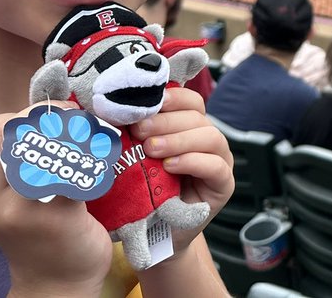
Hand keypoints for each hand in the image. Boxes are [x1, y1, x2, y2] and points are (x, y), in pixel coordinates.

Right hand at [0, 105, 112, 297]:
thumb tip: (52, 109)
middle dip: (48, 116)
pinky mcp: (52, 216)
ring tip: (91, 138)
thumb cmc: (43, 228)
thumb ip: (18, 158)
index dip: (19, 115)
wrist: (58, 280)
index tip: (50, 118)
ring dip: (73, 132)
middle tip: (77, 122)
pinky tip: (102, 162)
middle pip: (10, 131)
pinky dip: (92, 156)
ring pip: (40, 145)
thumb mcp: (14, 195)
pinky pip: (72, 167)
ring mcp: (17, 209)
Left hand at [130, 86, 233, 254]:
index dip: (173, 97)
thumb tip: (107, 112)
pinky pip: (216, 166)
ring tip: (151, 150)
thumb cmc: (142, 192)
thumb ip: (132, 136)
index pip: (191, 102)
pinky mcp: (224, 185)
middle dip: (166, 120)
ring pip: (210, 137)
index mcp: (191, 128)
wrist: (152, 234)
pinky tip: (171, 166)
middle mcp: (209, 140)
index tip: (147, 102)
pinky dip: (193, 162)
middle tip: (139, 130)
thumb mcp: (136, 159)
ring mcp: (220, 161)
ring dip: (179, 140)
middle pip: (197, 117)